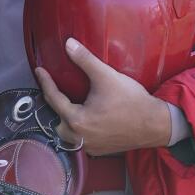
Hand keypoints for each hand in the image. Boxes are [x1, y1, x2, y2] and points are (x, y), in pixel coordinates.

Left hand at [34, 38, 171, 156]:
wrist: (155, 124)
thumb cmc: (131, 101)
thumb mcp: (106, 76)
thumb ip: (85, 60)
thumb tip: (68, 44)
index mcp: (77, 120)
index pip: (54, 98)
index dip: (46, 82)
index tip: (39, 71)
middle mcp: (79, 137)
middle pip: (56, 120)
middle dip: (52, 106)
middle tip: (52, 89)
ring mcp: (90, 147)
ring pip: (67, 133)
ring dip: (65, 119)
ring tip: (66, 103)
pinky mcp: (99, 150)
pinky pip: (81, 140)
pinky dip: (78, 129)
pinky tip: (84, 118)